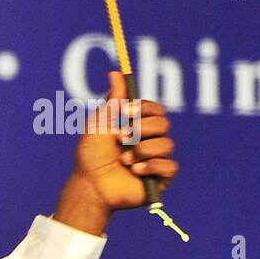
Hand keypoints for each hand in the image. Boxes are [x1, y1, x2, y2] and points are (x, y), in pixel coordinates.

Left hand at [72, 70, 178, 210]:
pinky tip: (134, 171)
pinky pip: (170, 166)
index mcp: (138, 128)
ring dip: (141, 151)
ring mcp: (156, 160)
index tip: (128, 111)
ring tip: (123, 161)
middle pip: (164, 124)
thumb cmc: (90, 157)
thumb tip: (116, 73)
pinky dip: (150, 166)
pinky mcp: (161, 179)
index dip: (146, 108)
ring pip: (166, 145)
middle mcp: (150, 142)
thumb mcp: (99, 125)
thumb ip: (112, 100)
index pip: (156, 110)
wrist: (90, 185)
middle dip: (141, 130)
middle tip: (122, 138)